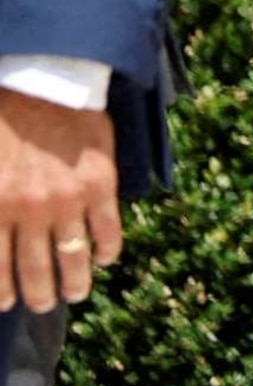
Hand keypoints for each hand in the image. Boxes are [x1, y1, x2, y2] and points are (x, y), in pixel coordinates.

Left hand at [0, 92, 117, 312]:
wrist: (45, 81)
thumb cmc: (3, 120)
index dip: (3, 290)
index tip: (8, 302)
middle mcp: (31, 210)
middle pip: (36, 269)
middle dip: (39, 294)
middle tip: (43, 304)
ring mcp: (68, 199)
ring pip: (73, 256)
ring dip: (75, 281)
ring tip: (77, 291)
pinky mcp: (100, 182)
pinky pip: (108, 228)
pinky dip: (108, 249)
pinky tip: (107, 258)